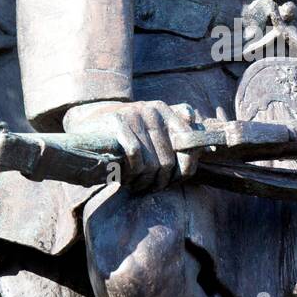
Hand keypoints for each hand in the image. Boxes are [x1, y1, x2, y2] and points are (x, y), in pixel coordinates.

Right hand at [62, 99, 199, 192]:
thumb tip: (210, 146)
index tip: (173, 180)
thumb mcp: (151, 133)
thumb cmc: (124, 138)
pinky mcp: (117, 123)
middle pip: (169, 160)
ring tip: (136, 184)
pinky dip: (131, 173)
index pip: (189, 143)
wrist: (86, 129)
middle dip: (160, 181)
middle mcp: (152, 109)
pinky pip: (135, 155)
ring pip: (152, 162)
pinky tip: (124, 177)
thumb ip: (178, 135)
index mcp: (165, 110)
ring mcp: (135, 114)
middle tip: (149, 187)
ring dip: (143, 181)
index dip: (185, 168)